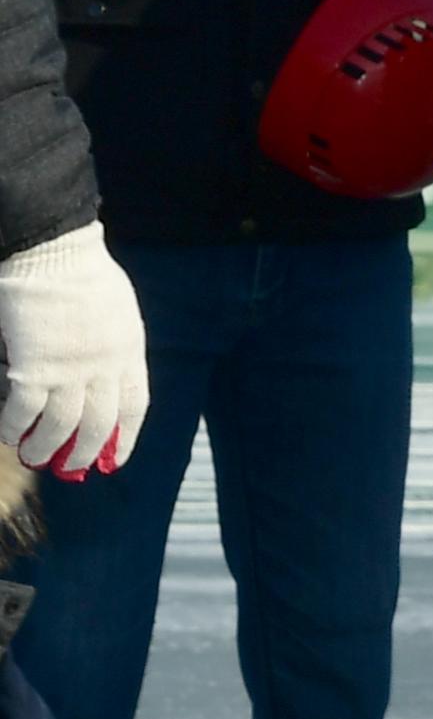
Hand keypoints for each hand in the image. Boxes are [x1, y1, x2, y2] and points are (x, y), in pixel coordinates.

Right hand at [0, 225, 147, 477]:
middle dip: (84, 451)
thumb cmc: (81, 271)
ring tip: (33, 457)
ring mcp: (70, 370)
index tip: (114, 457)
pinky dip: (14, 426)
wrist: (54, 251)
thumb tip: (101, 370)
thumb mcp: (118, 311)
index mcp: (129, 353)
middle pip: (98, 424)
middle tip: (71, 467)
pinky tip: (8, 433)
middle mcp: (104, 368)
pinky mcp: (33, 367)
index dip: (124, 437)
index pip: (133, 407)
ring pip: (60, 426)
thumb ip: (113, 343)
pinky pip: (23, 410)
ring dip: (45, 447)